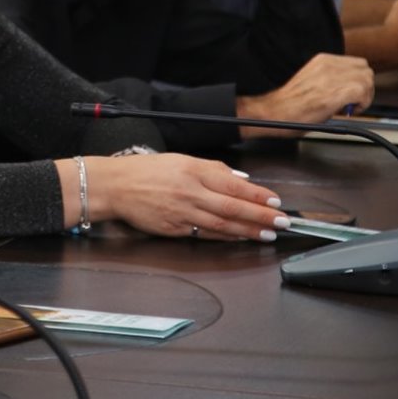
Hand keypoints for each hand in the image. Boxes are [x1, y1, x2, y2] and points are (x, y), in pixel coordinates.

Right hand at [89, 153, 285, 240]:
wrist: (114, 186)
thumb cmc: (146, 171)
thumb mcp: (181, 159)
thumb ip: (212, 169)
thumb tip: (239, 180)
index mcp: (194, 170)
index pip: (234, 185)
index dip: (258, 196)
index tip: (276, 202)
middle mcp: (191, 191)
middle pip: (233, 207)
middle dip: (261, 216)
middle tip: (282, 223)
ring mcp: (182, 212)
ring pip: (223, 224)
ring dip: (248, 231)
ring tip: (268, 234)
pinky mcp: (174, 229)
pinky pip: (205, 234)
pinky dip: (226, 238)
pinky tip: (240, 238)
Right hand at [240, 53, 374, 126]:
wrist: (276, 112)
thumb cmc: (290, 104)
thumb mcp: (313, 80)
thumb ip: (331, 78)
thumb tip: (350, 87)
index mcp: (323, 60)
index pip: (357, 63)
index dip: (357, 80)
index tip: (350, 94)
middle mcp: (329, 65)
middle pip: (365, 69)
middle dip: (364, 87)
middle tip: (353, 101)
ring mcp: (332, 77)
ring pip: (367, 79)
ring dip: (364, 96)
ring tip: (348, 107)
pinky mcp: (336, 92)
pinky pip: (363, 92)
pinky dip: (361, 104)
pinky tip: (346, 111)